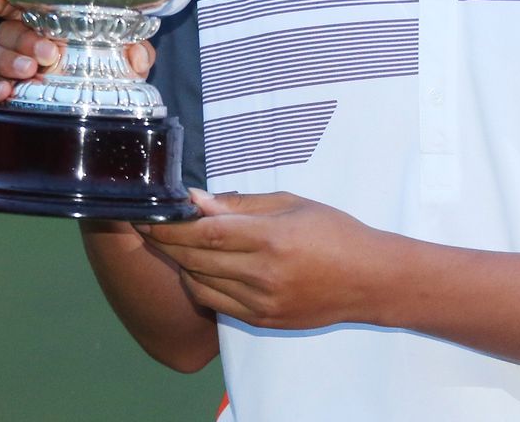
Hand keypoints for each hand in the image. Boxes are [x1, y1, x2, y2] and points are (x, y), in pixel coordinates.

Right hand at [0, 0, 155, 107]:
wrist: (101, 104)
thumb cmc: (106, 66)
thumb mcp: (125, 53)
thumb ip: (134, 48)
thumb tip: (138, 57)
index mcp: (43, 21)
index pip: (14, 2)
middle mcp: (20, 40)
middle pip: (5, 30)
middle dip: (23, 38)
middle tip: (49, 53)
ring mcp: (8, 67)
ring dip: (6, 61)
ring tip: (30, 71)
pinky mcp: (1, 95)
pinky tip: (4, 92)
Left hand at [139, 190, 398, 330]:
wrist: (368, 279)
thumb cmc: (335, 233)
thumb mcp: (292, 204)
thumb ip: (241, 205)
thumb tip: (198, 200)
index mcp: (272, 238)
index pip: (206, 232)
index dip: (172, 225)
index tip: (152, 214)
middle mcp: (263, 274)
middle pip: (196, 259)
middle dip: (167, 241)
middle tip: (151, 225)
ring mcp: (261, 302)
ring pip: (200, 283)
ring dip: (180, 263)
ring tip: (173, 244)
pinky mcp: (262, 320)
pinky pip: (215, 303)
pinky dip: (199, 284)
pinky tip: (197, 268)